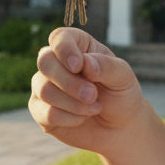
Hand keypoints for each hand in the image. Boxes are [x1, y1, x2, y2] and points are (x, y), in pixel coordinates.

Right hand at [29, 27, 149, 154]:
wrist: (119, 127)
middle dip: (69, 82)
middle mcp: (55, 63)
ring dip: (73, 103)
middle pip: (45, 62)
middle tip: (93, 95)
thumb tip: (85, 62)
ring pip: (44, 89)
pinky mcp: (40, 110)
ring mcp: (44, 86)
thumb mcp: (123, 78)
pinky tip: (82, 118)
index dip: (64, 49)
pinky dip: (69, 118)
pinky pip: (46, 113)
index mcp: (76, 46)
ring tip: (94, 108)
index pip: (59, 38)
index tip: (79, 66)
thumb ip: (107, 66)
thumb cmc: (120, 96)